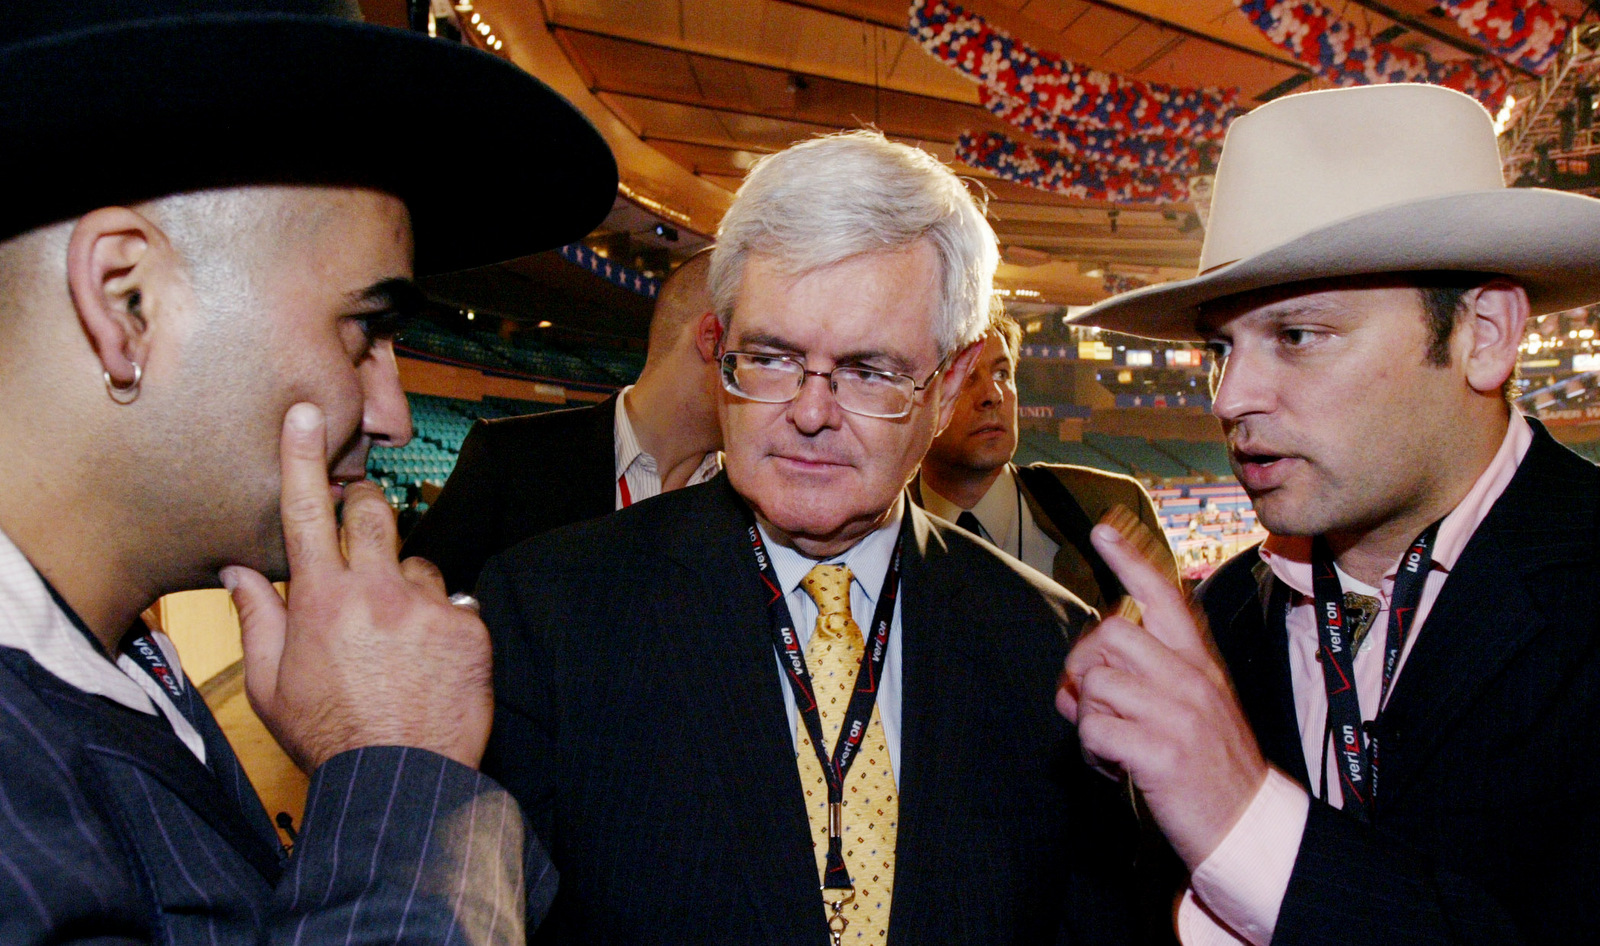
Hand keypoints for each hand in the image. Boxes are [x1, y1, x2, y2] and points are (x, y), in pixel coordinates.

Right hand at [222, 403, 492, 772]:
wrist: (401, 779)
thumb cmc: (330, 737)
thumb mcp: (269, 686)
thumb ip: (255, 619)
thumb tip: (237, 572)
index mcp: (320, 600)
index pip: (305, 511)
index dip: (303, 457)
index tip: (307, 414)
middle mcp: (375, 591)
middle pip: (373, 512)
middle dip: (365, 509)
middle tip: (359, 528)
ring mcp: (427, 607)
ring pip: (418, 565)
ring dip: (407, 587)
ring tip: (398, 639)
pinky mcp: (469, 627)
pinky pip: (456, 604)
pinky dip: (444, 625)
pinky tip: (430, 663)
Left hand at [1057, 523, 1266, 870]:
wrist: (1250, 825)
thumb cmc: (1212, 767)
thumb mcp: (1190, 710)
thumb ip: (1140, 684)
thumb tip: (1076, 684)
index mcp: (1200, 663)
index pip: (1165, 596)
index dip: (1130, 561)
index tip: (1102, 532)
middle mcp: (1191, 678)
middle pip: (1111, 633)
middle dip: (1084, 666)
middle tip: (1091, 703)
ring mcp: (1178, 714)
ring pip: (1096, 683)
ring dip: (1088, 718)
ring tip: (1111, 747)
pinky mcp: (1161, 753)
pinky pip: (1095, 730)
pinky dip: (1092, 752)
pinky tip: (1115, 768)